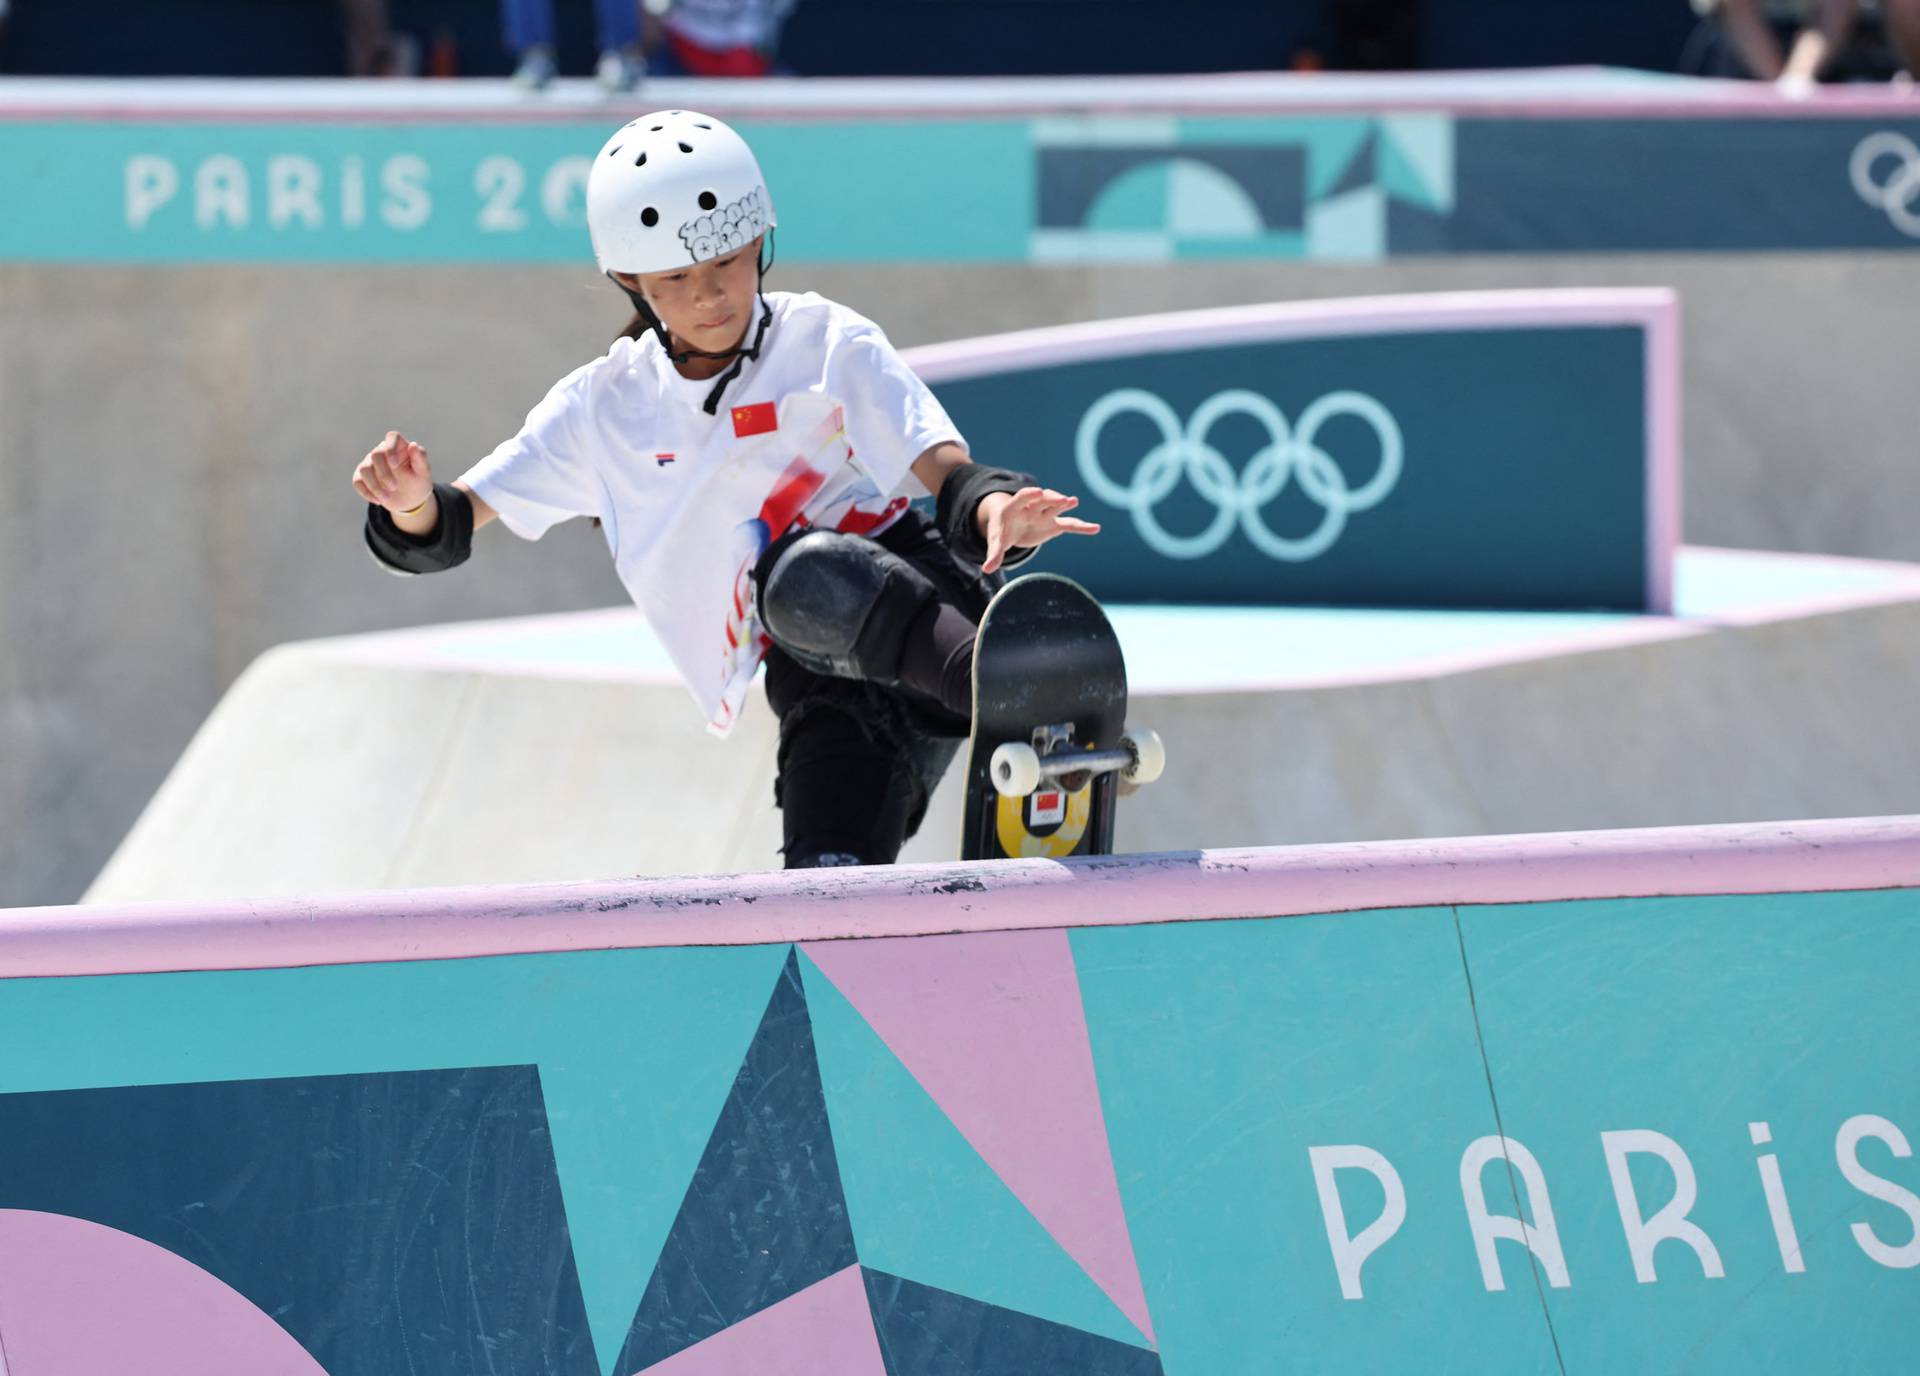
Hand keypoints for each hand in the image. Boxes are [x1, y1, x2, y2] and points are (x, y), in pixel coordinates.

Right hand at [353, 431, 433, 512]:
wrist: (410, 501)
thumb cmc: (418, 482)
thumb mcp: (423, 473)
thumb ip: (420, 459)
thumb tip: (413, 445)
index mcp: (399, 446)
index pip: (392, 438)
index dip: (390, 448)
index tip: (394, 465)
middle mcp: (382, 451)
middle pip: (376, 455)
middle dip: (384, 473)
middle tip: (394, 488)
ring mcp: (370, 463)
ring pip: (364, 469)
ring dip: (374, 486)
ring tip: (386, 498)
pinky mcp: (362, 477)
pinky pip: (357, 481)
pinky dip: (366, 492)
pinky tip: (378, 501)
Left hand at [978, 486, 1099, 574]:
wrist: (1010, 525)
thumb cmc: (1001, 530)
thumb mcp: (996, 540)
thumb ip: (994, 553)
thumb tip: (986, 569)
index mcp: (1015, 507)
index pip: (1022, 497)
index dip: (1029, 494)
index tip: (1037, 492)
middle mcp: (1032, 507)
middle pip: (1042, 500)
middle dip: (1052, 498)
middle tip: (1062, 499)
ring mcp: (1045, 514)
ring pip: (1057, 507)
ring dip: (1065, 504)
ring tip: (1074, 502)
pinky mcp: (1054, 524)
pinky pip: (1070, 525)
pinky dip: (1082, 527)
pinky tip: (1095, 528)